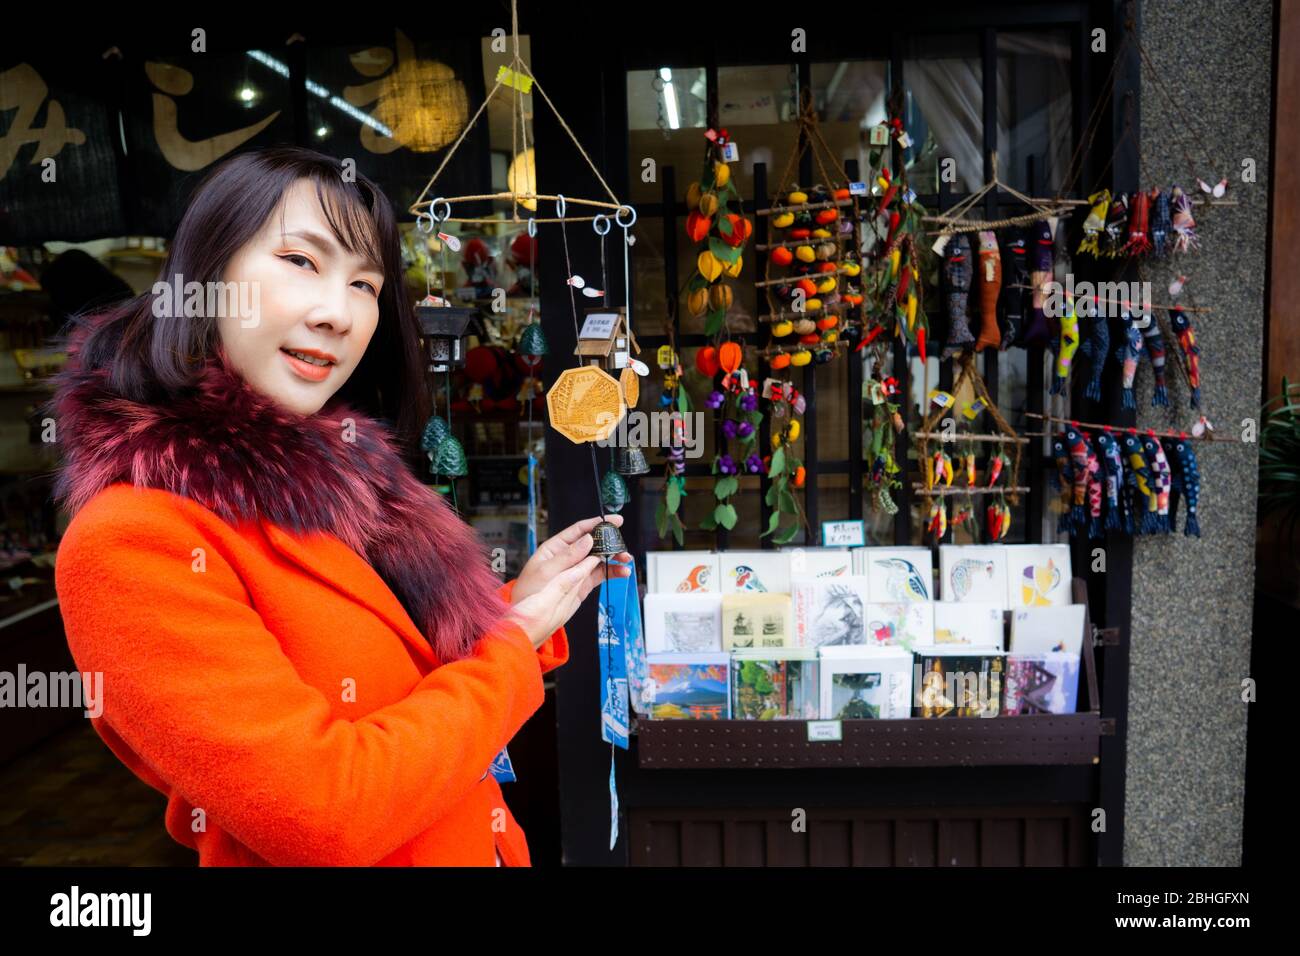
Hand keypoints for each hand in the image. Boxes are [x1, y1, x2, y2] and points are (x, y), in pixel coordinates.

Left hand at [511, 514, 631, 606]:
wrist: (528, 618)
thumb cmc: (529, 591)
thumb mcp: (545, 571)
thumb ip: (567, 556)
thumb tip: (587, 540)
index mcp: (556, 548)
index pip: (579, 531)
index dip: (596, 524)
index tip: (612, 520)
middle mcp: (569, 557)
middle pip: (593, 544)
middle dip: (610, 542)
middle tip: (622, 544)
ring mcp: (577, 570)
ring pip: (600, 559)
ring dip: (614, 557)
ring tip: (625, 559)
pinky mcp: (583, 583)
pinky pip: (600, 574)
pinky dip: (612, 572)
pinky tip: (622, 572)